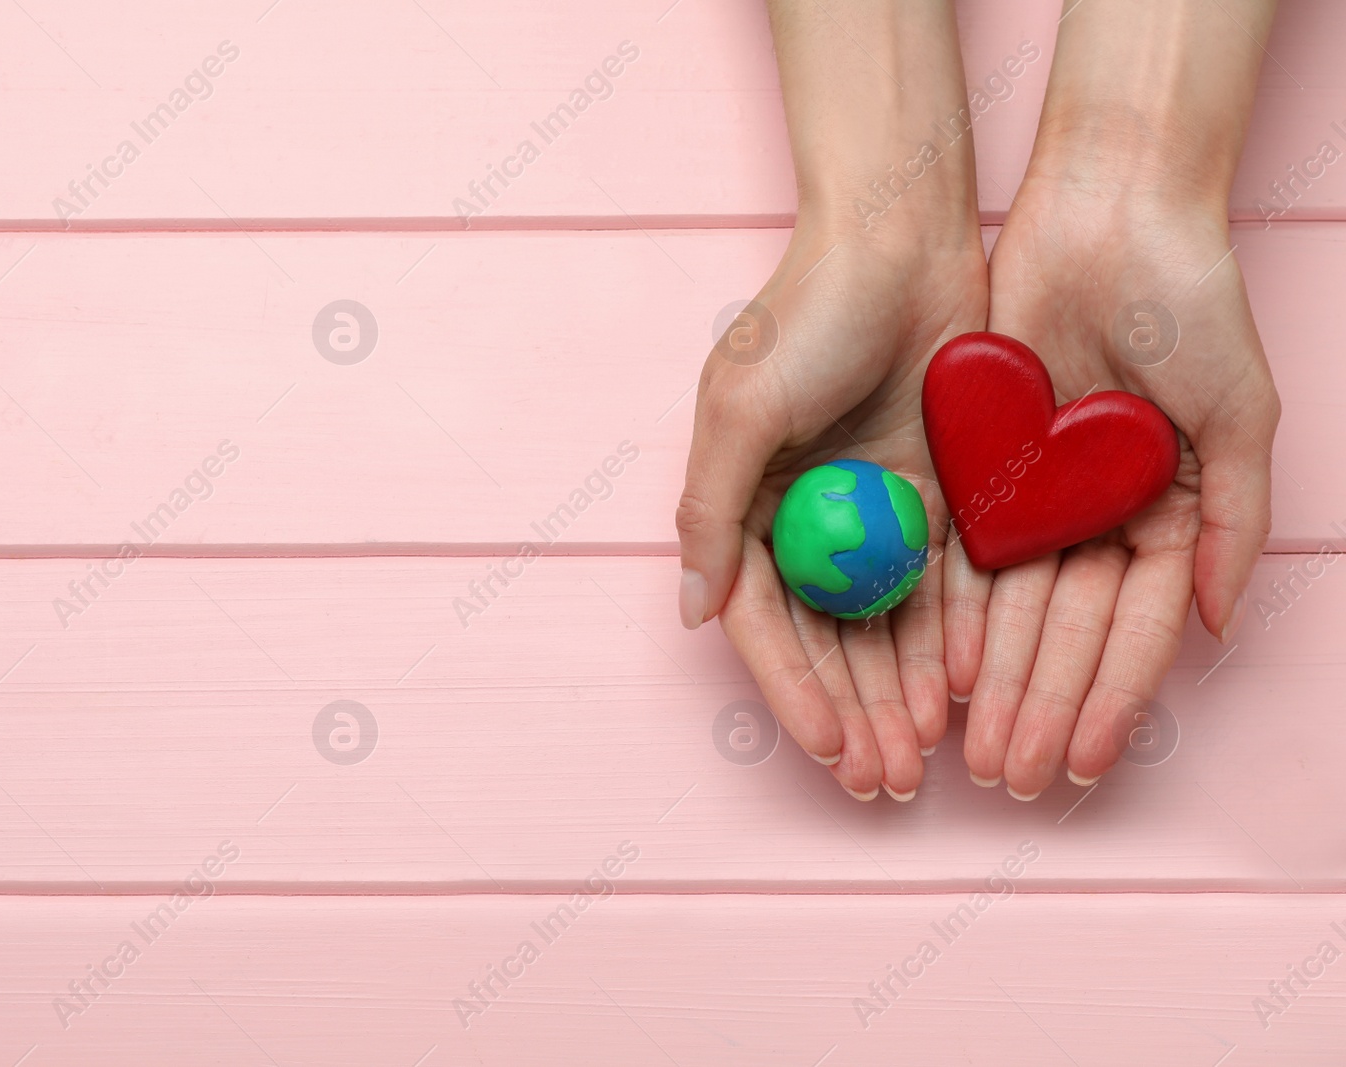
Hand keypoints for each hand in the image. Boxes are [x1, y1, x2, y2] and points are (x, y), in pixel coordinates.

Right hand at [679, 223, 986, 799]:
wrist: (900, 234)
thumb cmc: (805, 314)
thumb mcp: (739, 409)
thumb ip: (711, 512)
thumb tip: (695, 613)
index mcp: (745, 503)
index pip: (764, 622)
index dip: (793, 690)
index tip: (830, 749)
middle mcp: (805, 517)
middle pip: (825, 639)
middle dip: (852, 712)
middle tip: (883, 779)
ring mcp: (874, 509)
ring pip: (884, 625)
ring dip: (899, 693)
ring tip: (923, 758)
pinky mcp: (938, 494)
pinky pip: (941, 582)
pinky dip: (947, 639)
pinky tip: (961, 693)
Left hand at [947, 172, 1279, 798]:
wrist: (1108, 216)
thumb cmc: (1191, 306)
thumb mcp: (1238, 416)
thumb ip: (1231, 523)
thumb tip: (1218, 628)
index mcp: (1164, 515)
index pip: (1134, 632)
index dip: (1111, 702)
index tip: (1088, 766)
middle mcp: (1096, 517)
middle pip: (1064, 636)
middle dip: (1040, 711)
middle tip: (1014, 779)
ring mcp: (1034, 496)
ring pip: (1009, 611)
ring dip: (993, 684)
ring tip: (972, 752)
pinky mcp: (977, 464)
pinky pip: (962, 552)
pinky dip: (953, 615)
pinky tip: (942, 673)